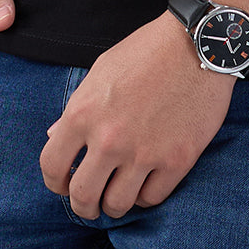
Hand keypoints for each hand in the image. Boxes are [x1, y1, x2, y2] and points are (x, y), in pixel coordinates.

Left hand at [39, 12, 234, 219]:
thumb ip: (76, 108)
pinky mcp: (176, 161)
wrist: (197, 43)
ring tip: (120, 191)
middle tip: (92, 201)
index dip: (55, 182)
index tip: (65, 184)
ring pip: (117, 205)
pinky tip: (147, 180)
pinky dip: (146, 194)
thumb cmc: (146, 51)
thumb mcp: (101, 71)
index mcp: (83, 113)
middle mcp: (109, 139)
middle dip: (84, 205)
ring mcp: (143, 153)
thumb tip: (53, 135)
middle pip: (83, 197)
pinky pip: (152, 198)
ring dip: (115, 203)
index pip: (51, 167)